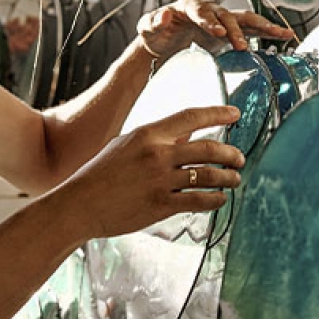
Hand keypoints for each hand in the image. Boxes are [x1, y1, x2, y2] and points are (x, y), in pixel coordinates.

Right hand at [62, 105, 244, 238]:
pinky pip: (199, 201)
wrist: (79, 204)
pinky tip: (219, 199)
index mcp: (148, 134)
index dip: (217, 114)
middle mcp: (157, 154)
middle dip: (231, 154)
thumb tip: (187, 135)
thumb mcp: (126, 145)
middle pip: (209, 148)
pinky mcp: (161, 205)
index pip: (191, 117)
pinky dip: (215, 200)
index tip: (235, 113)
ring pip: (209, 176)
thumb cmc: (100, 174)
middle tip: (239, 158)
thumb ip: (157, 140)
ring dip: (228, 177)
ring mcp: (160, 180)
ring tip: (233, 179)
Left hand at [137, 0, 294, 62]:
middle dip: (234, 29)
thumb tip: (163, 14)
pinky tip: (284, 35)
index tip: (217, 32)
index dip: (208, 20)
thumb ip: (152, 21)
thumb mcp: (147, 28)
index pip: (199, 10)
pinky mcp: (231, 30)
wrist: (164, 42)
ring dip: (261, 27)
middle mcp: (208, 9)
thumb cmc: (157, 33)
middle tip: (240, 45)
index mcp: (188, 6)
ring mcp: (222, 18)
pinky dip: (267, 31)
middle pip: (225, 15)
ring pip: (244, 19)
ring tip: (279, 34)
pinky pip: (252, 28)